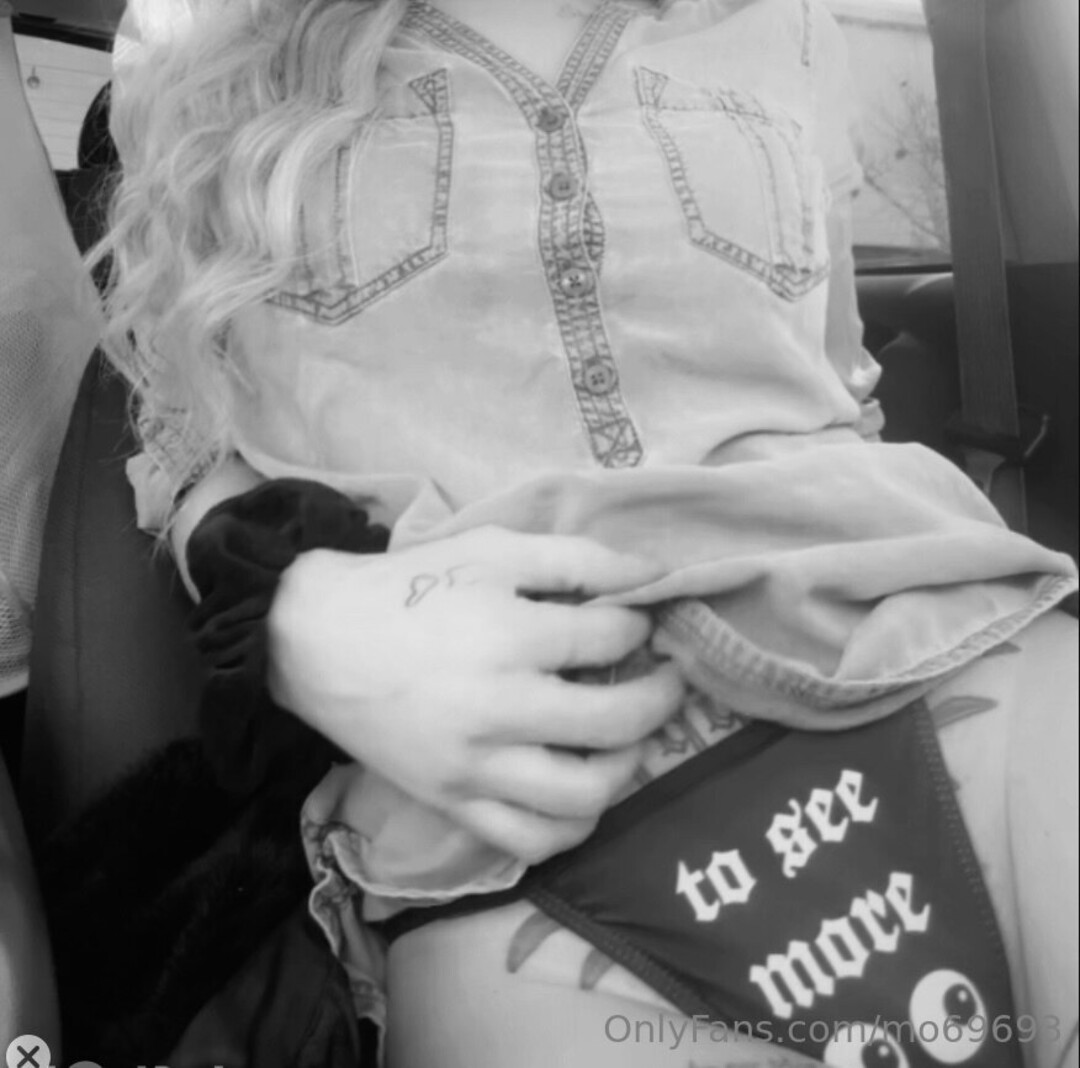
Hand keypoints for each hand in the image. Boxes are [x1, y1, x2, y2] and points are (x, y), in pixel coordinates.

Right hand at [268, 526, 682, 861]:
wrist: (316, 641)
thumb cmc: (409, 588)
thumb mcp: (491, 549)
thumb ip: (576, 557)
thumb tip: (652, 572)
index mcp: (507, 636)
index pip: (609, 639)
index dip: (639, 626)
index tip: (637, 622)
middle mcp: (497, 710)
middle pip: (614, 722)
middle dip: (660, 697)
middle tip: (665, 679)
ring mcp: (474, 768)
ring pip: (581, 797)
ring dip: (627, 768)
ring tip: (629, 740)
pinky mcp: (451, 804)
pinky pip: (529, 840)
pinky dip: (572, 827)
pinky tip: (583, 794)